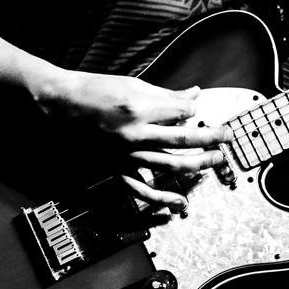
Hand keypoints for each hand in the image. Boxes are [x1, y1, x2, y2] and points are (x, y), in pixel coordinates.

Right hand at [38, 71, 230, 209]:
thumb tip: (194, 95)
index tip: (198, 108)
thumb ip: (166, 94)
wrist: (62, 106)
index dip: (195, 109)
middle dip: (210, 139)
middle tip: (226, 137)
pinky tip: (179, 204)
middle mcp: (135, 134)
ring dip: (197, 165)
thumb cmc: (95, 91)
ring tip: (215, 162)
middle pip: (183, 140)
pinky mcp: (116, 169)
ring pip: (170, 165)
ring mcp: (126, 155)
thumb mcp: (133, 84)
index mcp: (139, 108)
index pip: (182, 112)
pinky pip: (142, 190)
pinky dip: (161, 200)